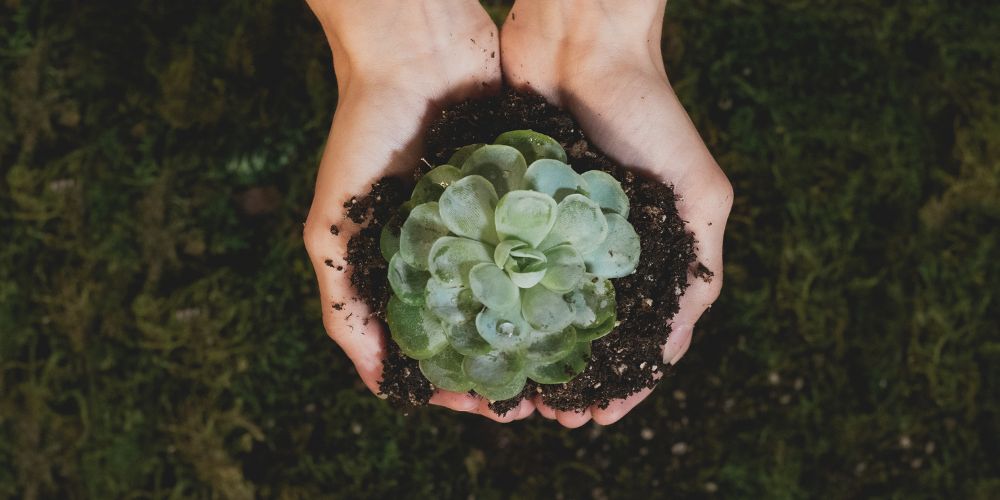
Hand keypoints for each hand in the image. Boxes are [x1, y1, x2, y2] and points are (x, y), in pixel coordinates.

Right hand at [302, 0, 533, 421]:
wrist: (417, 51)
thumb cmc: (364, 135)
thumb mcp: (333, 226)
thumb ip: (343, 302)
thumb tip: (379, 385)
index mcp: (407, 265)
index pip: (434, 341)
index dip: (455, 380)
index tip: (481, 406)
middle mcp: (454, 248)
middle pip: (487, 323)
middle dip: (508, 364)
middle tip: (535, 396)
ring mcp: (494, 221)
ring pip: (525, 290)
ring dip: (542, 331)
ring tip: (565, 364)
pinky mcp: (528, 190)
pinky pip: (552, 241)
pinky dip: (566, 274)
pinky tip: (585, 304)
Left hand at [501, 0, 732, 426]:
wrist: (580, 43)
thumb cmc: (649, 113)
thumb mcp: (698, 192)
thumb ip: (699, 264)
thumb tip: (675, 344)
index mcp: (653, 251)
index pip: (642, 335)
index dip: (625, 380)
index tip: (599, 417)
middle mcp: (604, 247)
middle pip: (588, 330)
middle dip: (570, 376)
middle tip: (547, 415)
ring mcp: (558, 229)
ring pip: (542, 307)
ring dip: (531, 351)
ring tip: (512, 388)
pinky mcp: (516, 206)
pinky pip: (505, 263)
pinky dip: (498, 301)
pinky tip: (483, 331)